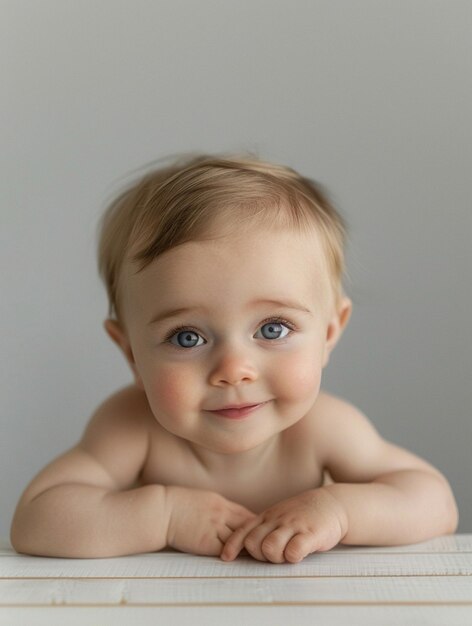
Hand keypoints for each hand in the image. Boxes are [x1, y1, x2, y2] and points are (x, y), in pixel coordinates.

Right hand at [165, 486, 256, 556]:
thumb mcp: (206, 500)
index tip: (265, 533)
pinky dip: (234, 555)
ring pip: (239, 540)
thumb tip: (235, 518)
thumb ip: (221, 508)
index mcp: (221, 503)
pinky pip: (225, 550)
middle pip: (247, 527)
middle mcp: (221, 514)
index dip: (258, 525)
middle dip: (258, 537)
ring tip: (259, 556)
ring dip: (248, 548)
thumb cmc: (181, 505)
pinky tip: (241, 560)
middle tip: (268, 546)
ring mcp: (214, 528)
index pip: (247, 515)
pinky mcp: (206, 542)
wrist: (163, 511)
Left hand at [221, 488, 347, 562]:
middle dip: (259, 556)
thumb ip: (264, 527)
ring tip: (286, 556)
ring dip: (275, 558)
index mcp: (268, 516)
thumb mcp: (279, 516)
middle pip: (253, 543)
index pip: (243, 530)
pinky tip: (299, 555)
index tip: (226, 558)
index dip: (233, 545)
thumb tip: (244, 545)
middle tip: (273, 556)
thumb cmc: (302, 514)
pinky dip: (293, 557)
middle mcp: (277, 519)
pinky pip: (294, 550)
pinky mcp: (311, 533)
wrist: (332, 503)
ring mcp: (294, 525)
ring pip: (270, 546)